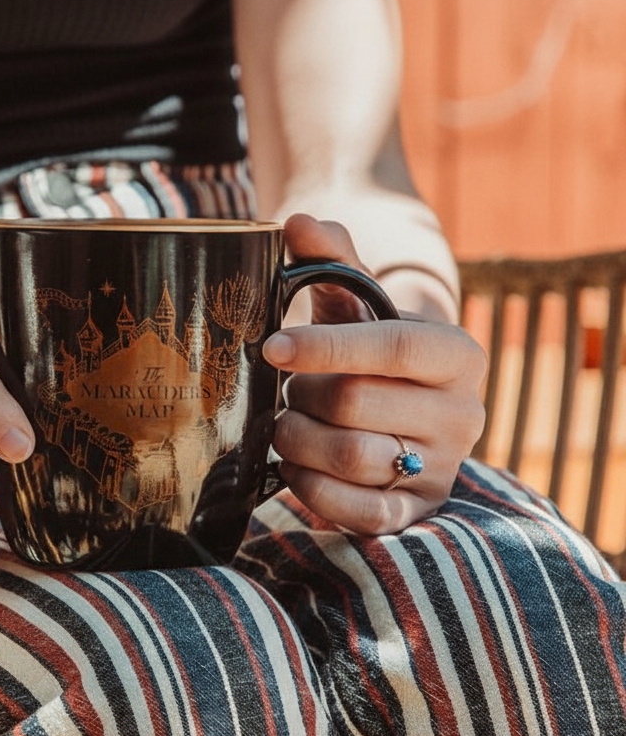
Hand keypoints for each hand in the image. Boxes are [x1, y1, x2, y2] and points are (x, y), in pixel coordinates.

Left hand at [262, 214, 485, 533]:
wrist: (398, 408)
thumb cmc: (367, 347)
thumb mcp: (355, 299)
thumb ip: (331, 257)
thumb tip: (299, 222)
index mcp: (457, 354)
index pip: (392, 346)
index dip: (325, 345)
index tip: (271, 345)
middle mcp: (464, 414)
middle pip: (357, 403)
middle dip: (302, 394)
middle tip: (286, 389)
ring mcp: (443, 469)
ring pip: (352, 456)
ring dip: (298, 439)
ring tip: (287, 423)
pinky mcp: (417, 513)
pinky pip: (359, 512)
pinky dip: (312, 488)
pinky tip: (296, 465)